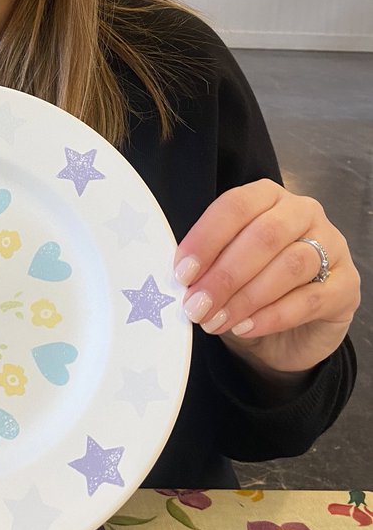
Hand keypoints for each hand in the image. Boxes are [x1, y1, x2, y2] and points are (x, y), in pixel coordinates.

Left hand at [174, 179, 358, 378]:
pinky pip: (310, 298)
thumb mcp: (223, 268)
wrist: (289, 332)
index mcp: (267, 197)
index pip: (235, 206)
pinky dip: (272, 315)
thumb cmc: (249, 287)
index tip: (182, 272)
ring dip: (247, 297)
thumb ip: (206, 263)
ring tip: (216, 320)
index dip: (206, 239)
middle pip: (264, 236)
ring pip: (291, 265)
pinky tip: (245, 327)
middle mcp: (303, 212)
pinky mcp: (347, 285)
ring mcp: (332, 246)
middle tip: (196, 305)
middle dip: (225, 274)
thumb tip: (181, 277)